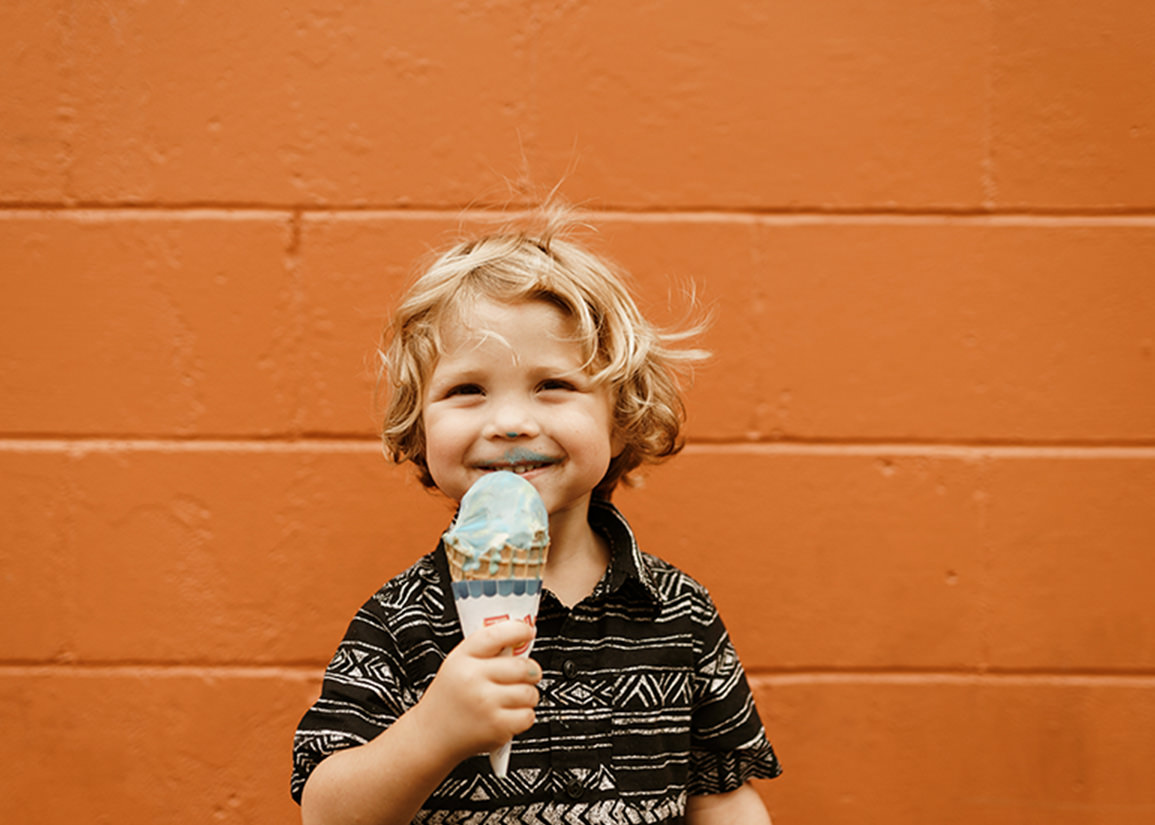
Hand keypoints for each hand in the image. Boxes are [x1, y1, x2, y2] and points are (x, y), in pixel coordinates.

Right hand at [414, 619, 541, 762]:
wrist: (430, 736)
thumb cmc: (446, 700)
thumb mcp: (456, 665)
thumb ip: (484, 652)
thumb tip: (519, 642)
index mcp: (462, 659)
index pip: (497, 635)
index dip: (519, 630)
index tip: (528, 631)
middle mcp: (473, 679)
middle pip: (522, 666)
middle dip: (530, 671)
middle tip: (524, 675)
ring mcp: (486, 703)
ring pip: (530, 692)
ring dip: (528, 696)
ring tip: (512, 698)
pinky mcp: (496, 726)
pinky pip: (528, 715)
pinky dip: (524, 716)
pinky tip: (509, 714)